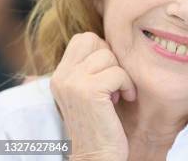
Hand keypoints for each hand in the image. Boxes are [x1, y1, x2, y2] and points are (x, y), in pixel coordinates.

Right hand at [50, 32, 135, 160]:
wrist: (97, 157)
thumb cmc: (101, 123)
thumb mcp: (89, 91)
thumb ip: (91, 69)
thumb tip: (109, 40)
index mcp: (60, 75)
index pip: (83, 38)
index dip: (103, 50)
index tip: (108, 74)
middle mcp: (61, 76)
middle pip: (94, 40)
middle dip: (111, 59)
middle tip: (113, 82)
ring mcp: (72, 83)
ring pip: (108, 56)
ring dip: (121, 75)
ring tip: (117, 94)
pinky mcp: (88, 91)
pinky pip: (118, 73)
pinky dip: (127, 86)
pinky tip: (123, 100)